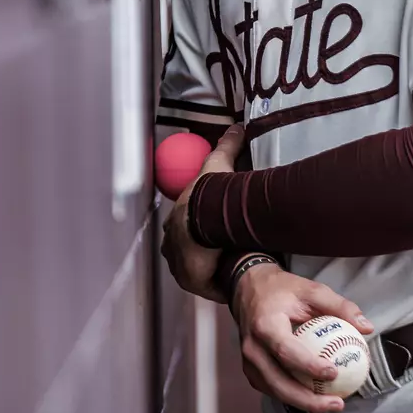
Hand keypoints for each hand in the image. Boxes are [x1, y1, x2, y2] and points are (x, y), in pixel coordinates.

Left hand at [159, 124, 243, 302]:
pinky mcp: (193, 281)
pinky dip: (221, 282)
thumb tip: (237, 127)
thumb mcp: (216, 164)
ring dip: (213, 268)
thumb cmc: (206, 194)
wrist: (204, 220)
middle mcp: (174, 245)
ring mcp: (181, 265)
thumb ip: (226, 146)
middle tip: (230, 250)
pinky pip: (210, 285)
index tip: (217, 229)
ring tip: (236, 265)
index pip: (185, 226)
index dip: (200, 227)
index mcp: (177, 220)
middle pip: (189, 251)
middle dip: (205, 251)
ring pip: (198, 270)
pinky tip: (236, 278)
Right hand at [230, 263, 375, 412]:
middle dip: (308, 400)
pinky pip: (271, 389)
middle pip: (278, 382)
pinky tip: (314, 398)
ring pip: (274, 391)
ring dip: (302, 403)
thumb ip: (340, 307)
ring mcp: (248, 360)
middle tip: (337, 403)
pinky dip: (292, 397)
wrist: (248, 288)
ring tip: (331, 404)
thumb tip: (367, 327)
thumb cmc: (281, 290)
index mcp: (265, 324)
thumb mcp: (312, 290)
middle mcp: (252, 346)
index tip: (334, 372)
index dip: (309, 366)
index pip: (285, 351)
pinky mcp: (250, 369)